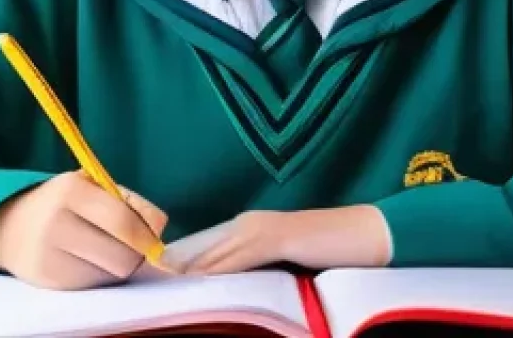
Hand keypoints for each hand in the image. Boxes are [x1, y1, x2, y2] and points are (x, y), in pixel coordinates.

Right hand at [0, 170, 169, 289]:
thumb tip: (160, 229)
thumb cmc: (67, 203)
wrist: (13, 227)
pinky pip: (94, 285)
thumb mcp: (94, 188)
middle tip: (131, 244)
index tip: (156, 241)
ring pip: (111, 275)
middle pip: (122, 257)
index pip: (123, 222)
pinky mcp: (48, 280)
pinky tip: (87, 260)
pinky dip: (100, 275)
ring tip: (106, 248)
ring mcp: (50, 255)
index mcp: (72, 190)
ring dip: (118, 265)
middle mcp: (57, 222)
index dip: (147, 236)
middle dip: (135, 254)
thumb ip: (130, 203)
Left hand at [182, 206, 391, 274]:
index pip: (208, 247)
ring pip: (218, 254)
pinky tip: (203, 282)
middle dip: (180, 267)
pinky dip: (219, 271)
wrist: (359, 235)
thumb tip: (234, 289)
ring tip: (168, 286)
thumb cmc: (325, 251)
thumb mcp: (283, 261)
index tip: (161, 279)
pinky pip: (241, 259)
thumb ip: (258, 268)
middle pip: (206, 249)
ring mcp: (261, 228)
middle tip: (153, 282)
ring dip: (193, 271)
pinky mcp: (276, 238)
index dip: (185, 263)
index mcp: (249, 226)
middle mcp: (249, 223)